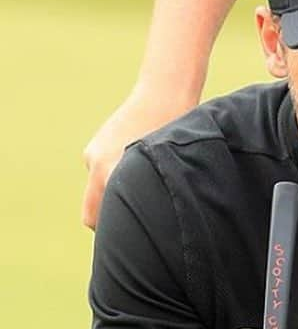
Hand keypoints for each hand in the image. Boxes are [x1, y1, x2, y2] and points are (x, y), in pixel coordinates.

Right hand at [82, 86, 194, 228]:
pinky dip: (113, 174)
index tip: (131, 235)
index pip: (97, 221)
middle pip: (90, 212)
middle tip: (134, 222)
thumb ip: (149, 195)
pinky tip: (138, 164)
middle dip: (107, 220)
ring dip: (113, 193)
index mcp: (114, 174)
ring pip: (97, 190)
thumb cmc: (177, 132)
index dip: (113, 232)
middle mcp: (98, 165)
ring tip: (144, 185)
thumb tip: (151, 224)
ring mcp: (93, 154)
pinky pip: (101, 170)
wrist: (165, 93)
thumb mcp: (166, 170)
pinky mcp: (95, 145)